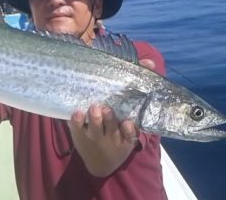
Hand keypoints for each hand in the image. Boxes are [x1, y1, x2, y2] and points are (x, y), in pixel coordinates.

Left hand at [67, 59, 155, 176]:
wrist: (100, 162)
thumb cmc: (118, 131)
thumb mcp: (130, 121)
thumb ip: (137, 88)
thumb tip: (149, 62)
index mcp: (126, 134)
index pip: (131, 133)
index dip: (130, 129)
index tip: (128, 123)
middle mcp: (112, 137)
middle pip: (111, 128)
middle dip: (109, 120)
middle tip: (105, 108)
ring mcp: (95, 137)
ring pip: (95, 129)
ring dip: (94, 119)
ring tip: (93, 108)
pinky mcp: (80, 137)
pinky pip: (77, 130)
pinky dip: (77, 122)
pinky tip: (77, 112)